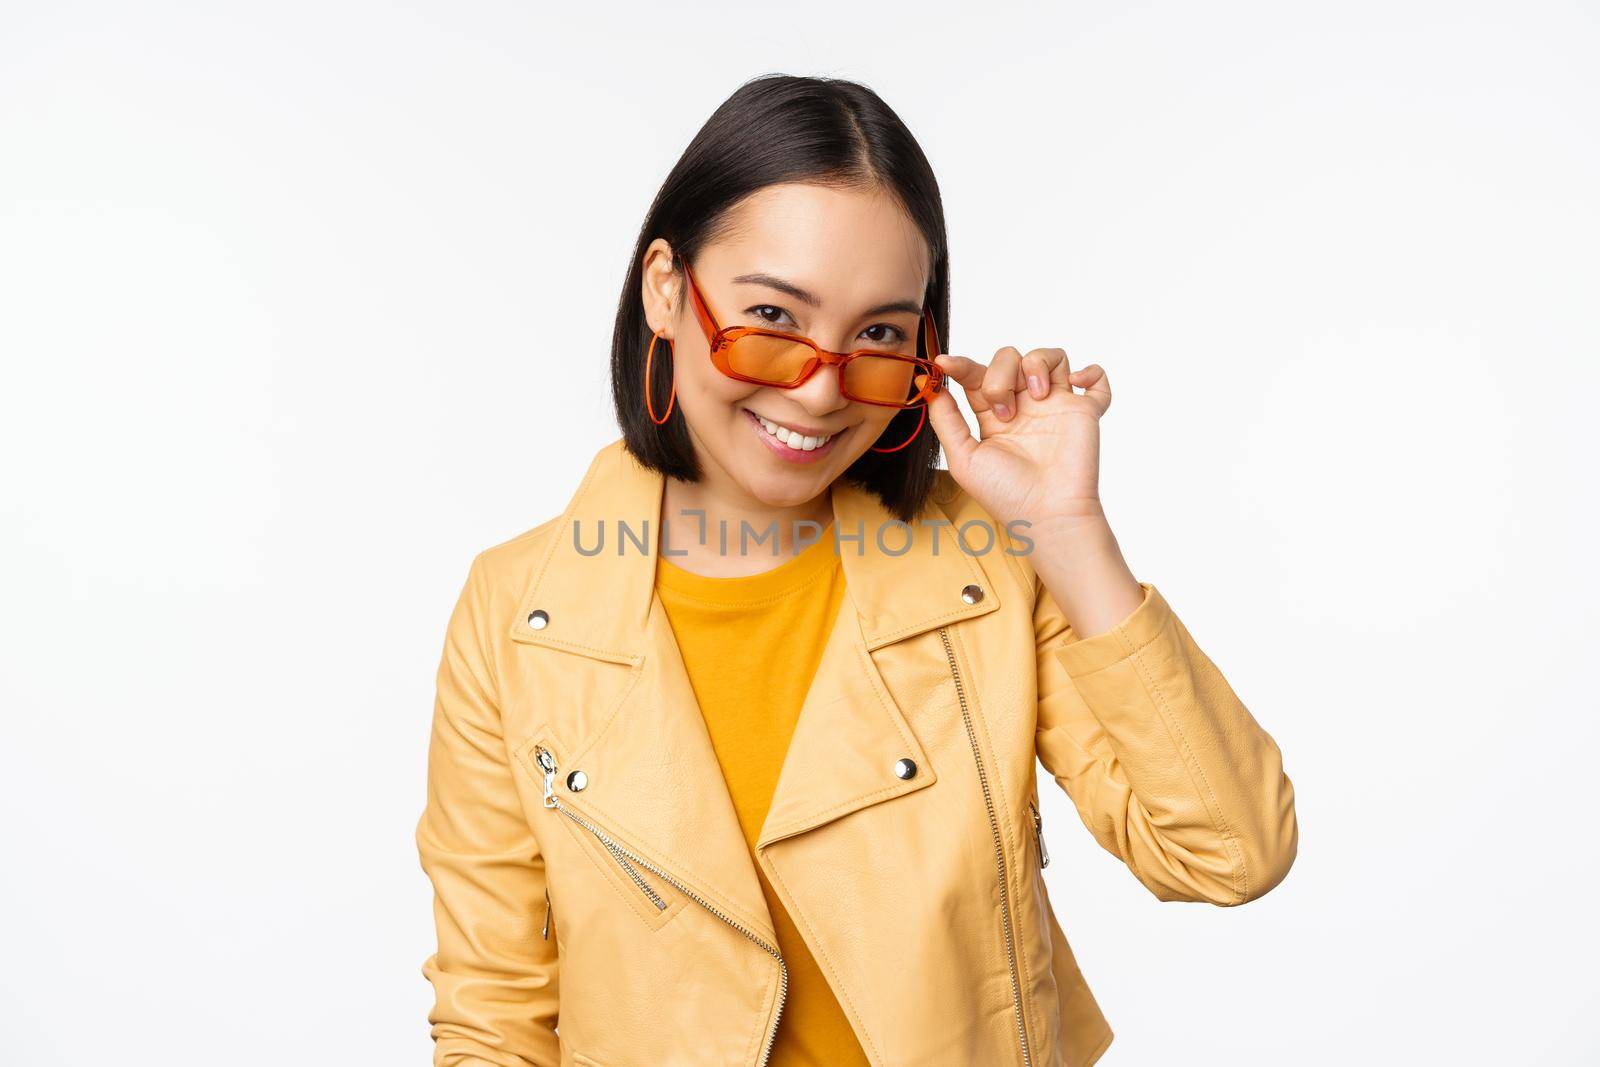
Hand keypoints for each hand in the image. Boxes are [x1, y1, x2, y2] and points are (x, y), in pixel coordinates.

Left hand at [922, 345, 1111, 534]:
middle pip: (1009, 358)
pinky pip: (1096, 380)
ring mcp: (1054, 406)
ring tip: (1038, 394)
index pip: (976, 376)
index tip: (944, 364)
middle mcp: (1023, 406)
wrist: (1047, 514)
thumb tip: (932, 389)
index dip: (960, 365)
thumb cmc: (1006, 494)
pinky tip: (1076, 382)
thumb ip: (947, 422)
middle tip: (1005, 411)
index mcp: (993, 415)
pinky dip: (1092, 372)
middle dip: (1000, 374)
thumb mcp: (964, 459)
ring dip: (1037, 363)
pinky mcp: (1084, 411)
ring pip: (1047, 356)